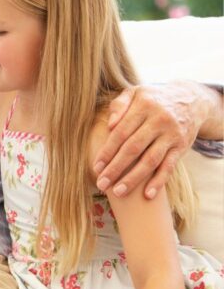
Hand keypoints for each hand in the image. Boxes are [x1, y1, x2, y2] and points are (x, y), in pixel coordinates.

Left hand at [93, 83, 200, 199]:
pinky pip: (169, 166)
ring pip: (150, 160)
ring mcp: (171, 134)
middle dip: (115, 168)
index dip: (107, 151)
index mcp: (143, 106)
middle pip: (133, 148)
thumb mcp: (135, 93)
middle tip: (101, 184)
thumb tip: (110, 124)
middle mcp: (158, 120)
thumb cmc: (153, 99)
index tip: (96, 167)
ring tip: (118, 192)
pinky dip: (159, 181)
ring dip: (133, 178)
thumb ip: (119, 105)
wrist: (191, 99)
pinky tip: (148, 195)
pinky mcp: (182, 146)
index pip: (120, 132)